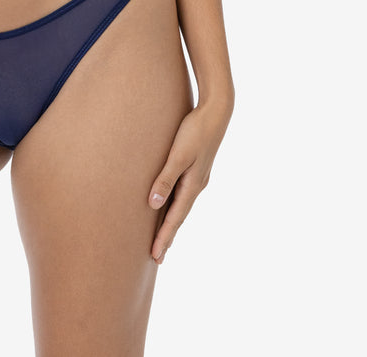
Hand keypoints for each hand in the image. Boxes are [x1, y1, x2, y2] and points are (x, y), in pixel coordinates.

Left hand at [147, 97, 233, 263]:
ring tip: (163, 237)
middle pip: (179, 217)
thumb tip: (152, 204)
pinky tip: (170, 205)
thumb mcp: (178, 155)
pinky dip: (175, 206)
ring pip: (181, 206)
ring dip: (172, 223)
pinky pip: (183, 194)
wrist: (217, 111)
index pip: (175, 218)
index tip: (155, 256)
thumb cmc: (195, 130)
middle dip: (168, 236)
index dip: (164, 237)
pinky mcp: (196, 168)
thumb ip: (165, 178)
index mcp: (192, 185)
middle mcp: (197, 185)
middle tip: (157, 257)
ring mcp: (198, 177)